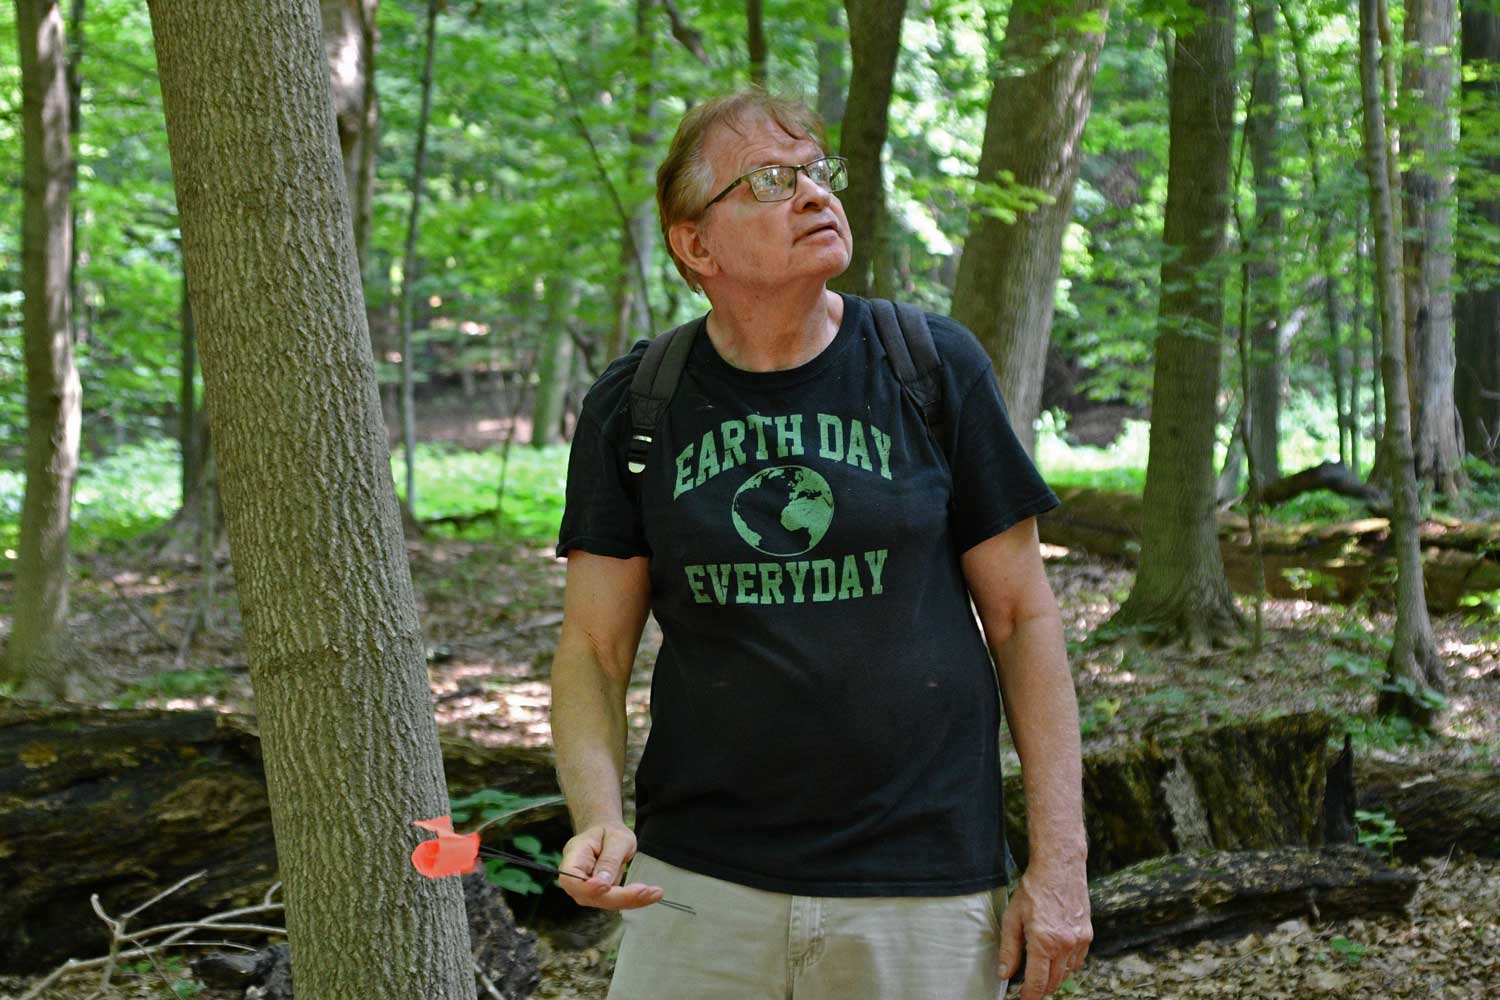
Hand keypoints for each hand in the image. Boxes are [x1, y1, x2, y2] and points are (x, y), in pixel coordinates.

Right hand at [558, 821, 664, 910]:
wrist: (608, 836)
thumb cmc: (609, 832)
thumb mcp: (615, 838)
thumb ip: (609, 859)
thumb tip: (604, 884)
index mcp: (574, 857)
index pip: (571, 879)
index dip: (586, 887)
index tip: (605, 886)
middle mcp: (577, 879)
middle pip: (591, 896)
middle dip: (618, 897)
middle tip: (644, 890)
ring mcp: (589, 890)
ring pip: (607, 902)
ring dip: (632, 900)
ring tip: (655, 892)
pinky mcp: (603, 896)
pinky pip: (618, 901)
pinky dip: (637, 899)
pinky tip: (654, 894)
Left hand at [998, 860, 1092, 998]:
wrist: (1059, 868)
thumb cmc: (1033, 890)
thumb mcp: (1012, 918)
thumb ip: (1008, 949)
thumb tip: (1005, 974)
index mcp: (1043, 942)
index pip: (1037, 982)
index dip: (1029, 996)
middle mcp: (1064, 944)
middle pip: (1053, 982)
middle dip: (1041, 989)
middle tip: (1030, 987)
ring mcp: (1079, 940)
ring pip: (1067, 973)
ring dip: (1054, 977)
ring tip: (1041, 972)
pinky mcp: (1087, 935)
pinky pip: (1078, 961)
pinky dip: (1067, 965)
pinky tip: (1056, 958)